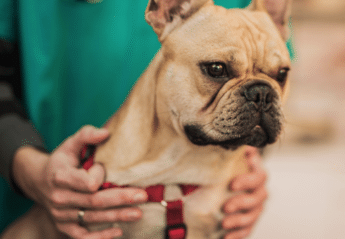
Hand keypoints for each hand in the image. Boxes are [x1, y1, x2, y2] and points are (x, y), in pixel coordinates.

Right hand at [12, 125, 147, 238]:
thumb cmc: (61, 161)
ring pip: (92, 218)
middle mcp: (59, 198)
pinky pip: (82, 236)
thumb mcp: (70, 144)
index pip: (86, 182)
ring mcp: (61, 215)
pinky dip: (100, 236)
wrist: (39, 181)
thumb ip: (86, 135)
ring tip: (138, 212)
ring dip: (117, 216)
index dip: (99, 176)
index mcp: (60, 176)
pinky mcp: (64, 226)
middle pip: (94, 202)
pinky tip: (119, 231)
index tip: (104, 168)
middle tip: (142, 196)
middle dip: (120, 199)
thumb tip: (106, 133)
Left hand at [222, 146, 267, 238]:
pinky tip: (227, 238)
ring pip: (255, 215)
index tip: (232, 184)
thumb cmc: (227, 162)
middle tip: (226, 208)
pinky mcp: (249, 218)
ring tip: (225, 224)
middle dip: (243, 203)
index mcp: (256, 171)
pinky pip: (248, 229)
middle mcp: (259, 189)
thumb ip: (229, 148)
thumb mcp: (228, 153)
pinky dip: (239, 234)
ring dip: (240, 221)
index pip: (259, 176)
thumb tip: (224, 139)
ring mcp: (256, 205)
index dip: (248, 181)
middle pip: (259, 198)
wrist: (227, 174)